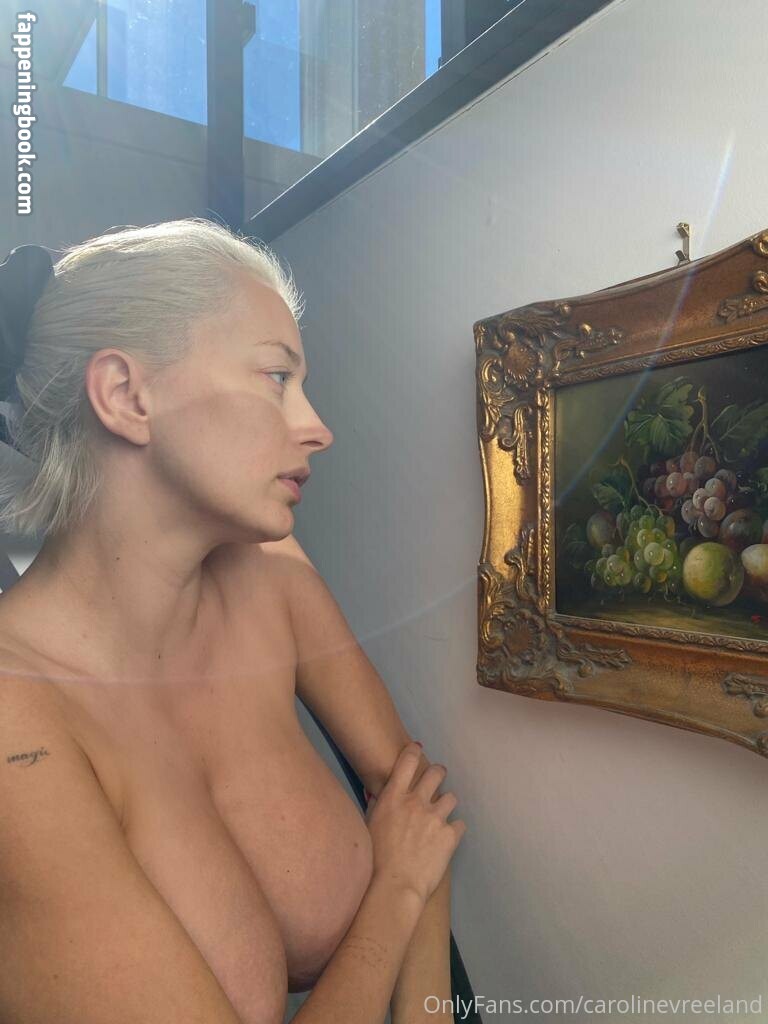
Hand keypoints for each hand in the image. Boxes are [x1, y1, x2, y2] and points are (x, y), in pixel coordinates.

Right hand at [365, 742, 465, 906]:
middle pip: (436, 773)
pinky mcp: (450, 835)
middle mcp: (416, 801)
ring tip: (442, 815)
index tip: (417, 750)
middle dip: (438, 773)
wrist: (394, 885)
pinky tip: (447, 839)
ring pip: (451, 797)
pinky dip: (454, 830)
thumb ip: (380, 807)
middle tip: (437, 780)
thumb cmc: (375, 858)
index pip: (408, 761)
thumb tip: (383, 798)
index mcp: (394, 797)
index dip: (414, 752)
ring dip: (447, 804)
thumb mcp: (370, 825)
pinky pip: (460, 824)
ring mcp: (436, 817)